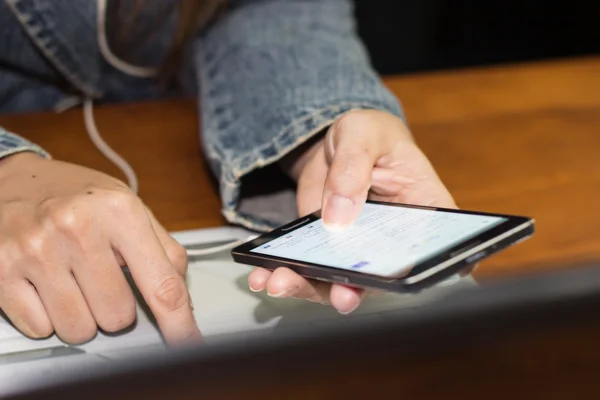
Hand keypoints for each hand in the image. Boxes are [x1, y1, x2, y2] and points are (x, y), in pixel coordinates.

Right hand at [0, 153, 198, 343]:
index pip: (161, 284)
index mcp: (119, 210)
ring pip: (79, 329)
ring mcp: (37, 251)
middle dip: (115, 307)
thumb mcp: (129, 205)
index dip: (178, 322)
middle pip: (118, 316)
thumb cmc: (75, 194)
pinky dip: (47, 315)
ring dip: (82, 315)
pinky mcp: (2, 270)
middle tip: (100, 277)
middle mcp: (77, 228)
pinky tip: (45, 282)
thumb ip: (164, 249)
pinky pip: (40, 328)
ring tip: (72, 280)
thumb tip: (181, 298)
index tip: (188, 343)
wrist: (12, 177)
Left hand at [248, 109, 456, 312]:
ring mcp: (358, 249)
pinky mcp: (326, 248)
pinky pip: (310, 268)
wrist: (335, 141)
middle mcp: (394, 241)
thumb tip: (337, 217)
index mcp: (424, 212)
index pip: (433, 250)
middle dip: (352, 289)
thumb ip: (351, 168)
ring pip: (339, 281)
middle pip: (380, 277)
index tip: (394, 283)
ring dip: (309, 286)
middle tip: (333, 294)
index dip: (419, 274)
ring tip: (278, 282)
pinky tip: (263, 274)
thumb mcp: (361, 134)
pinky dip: (287, 273)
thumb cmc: (367, 133)